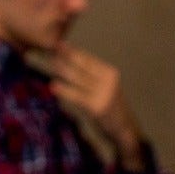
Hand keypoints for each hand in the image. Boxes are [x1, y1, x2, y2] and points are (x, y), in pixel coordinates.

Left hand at [48, 44, 147, 171]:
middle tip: (51, 49)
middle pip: (83, 66)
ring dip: (63, 70)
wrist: (123, 129)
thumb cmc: (109, 107)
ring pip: (78, 79)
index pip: (88, 59)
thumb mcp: (105, 87)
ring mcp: (104, 93)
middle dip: (66, 57)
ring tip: (52, 63)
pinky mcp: (97, 107)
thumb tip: (70, 62)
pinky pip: (76, 96)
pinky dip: (64, 90)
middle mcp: (109, 81)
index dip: (73, 51)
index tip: (60, 44)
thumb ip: (92, 76)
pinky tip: (53, 86)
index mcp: (110, 73)